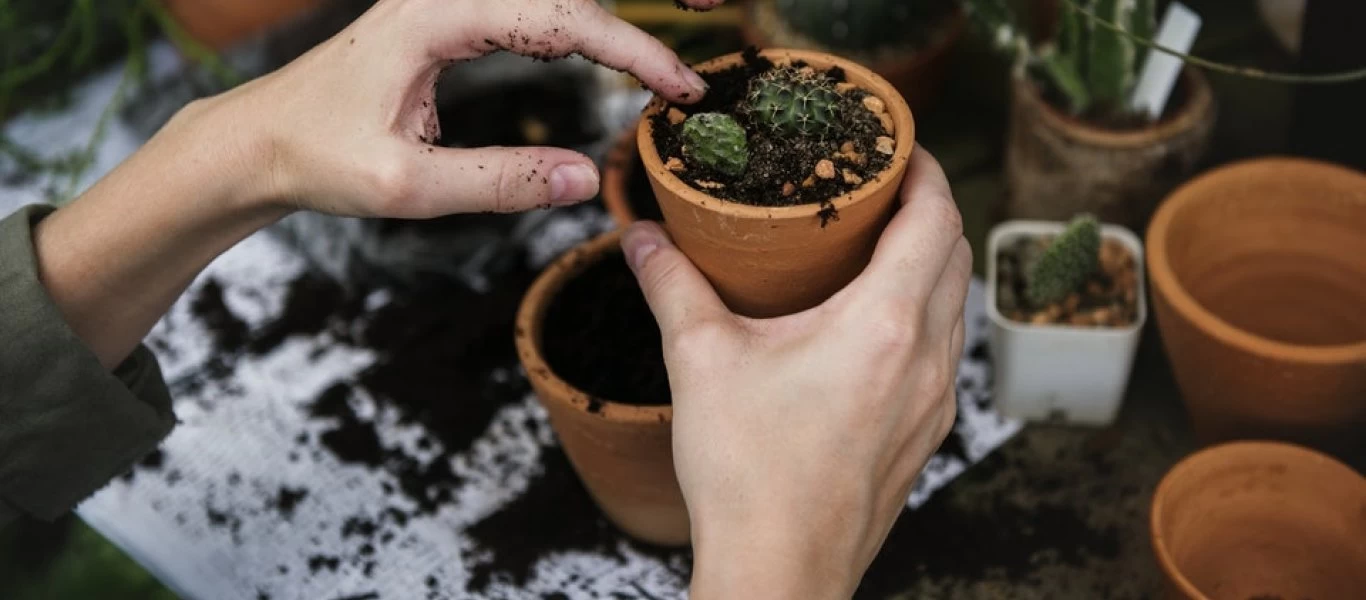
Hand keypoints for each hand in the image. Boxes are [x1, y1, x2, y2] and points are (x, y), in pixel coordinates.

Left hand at [31, 0, 723, 367]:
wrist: (256, 142)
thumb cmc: (316, 158)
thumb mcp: (408, 187)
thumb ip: (500, 182)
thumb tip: (586, 179)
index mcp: (436, 18)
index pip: (562, 18)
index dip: (632, 51)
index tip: (679, 88)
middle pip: (564, 1)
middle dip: (631, 38)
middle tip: (682, 88)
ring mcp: (442, 5)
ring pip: (548, 5)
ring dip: (605, 34)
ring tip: (655, 80)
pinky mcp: (441, 23)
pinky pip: (524, 17)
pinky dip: (572, 37)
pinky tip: (599, 62)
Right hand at [621, 147, 969, 598]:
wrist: (779, 571)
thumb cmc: (748, 474)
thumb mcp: (700, 362)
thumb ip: (671, 286)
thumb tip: (641, 237)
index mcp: (885, 325)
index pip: (936, 218)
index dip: (926, 170)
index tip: (898, 148)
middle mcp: (927, 359)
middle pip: (956, 255)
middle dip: (928, 209)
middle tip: (878, 189)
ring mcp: (935, 403)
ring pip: (955, 306)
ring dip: (928, 264)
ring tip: (873, 249)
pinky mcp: (926, 436)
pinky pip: (943, 353)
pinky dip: (922, 316)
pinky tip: (870, 326)